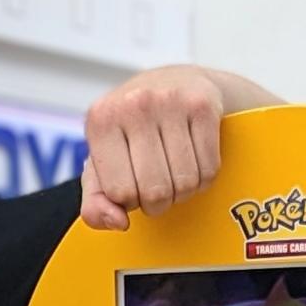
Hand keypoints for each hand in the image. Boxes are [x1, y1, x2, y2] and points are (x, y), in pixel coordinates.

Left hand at [79, 65, 226, 230]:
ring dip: (183, 191)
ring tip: (175, 171)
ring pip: (185, 183)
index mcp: (100, 120)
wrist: (178, 82)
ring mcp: (171, 101)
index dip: (130, 200)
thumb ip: (96, 203)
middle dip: (159, 201)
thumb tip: (118, 222)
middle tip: (157, 185)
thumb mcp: (103, 164)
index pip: (119, 193)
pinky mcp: (204, 105)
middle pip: (154, 191)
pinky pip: (209, 168)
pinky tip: (194, 160)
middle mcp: (133, 104)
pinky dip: (204, 176)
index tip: (132, 184)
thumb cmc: (135, 130)